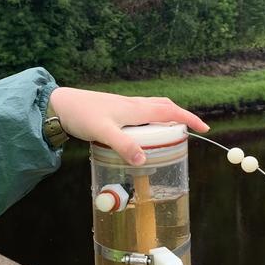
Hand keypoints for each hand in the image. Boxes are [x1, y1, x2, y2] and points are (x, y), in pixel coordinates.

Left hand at [49, 87, 208, 164]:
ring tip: (169, 135)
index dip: (189, 119)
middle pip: (164, 107)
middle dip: (180, 117)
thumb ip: (123, 145)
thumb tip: (144, 160)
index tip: (204, 129)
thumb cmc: (81, 114)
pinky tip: (141, 134)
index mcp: (136, 108)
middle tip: (189, 132)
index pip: (170, 110)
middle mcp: (133, 105)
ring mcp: (123, 106)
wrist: (59, 105)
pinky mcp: (114, 111)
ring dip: (164, 118)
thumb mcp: (103, 132)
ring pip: (152, 109)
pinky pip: (139, 114)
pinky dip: (149, 122)